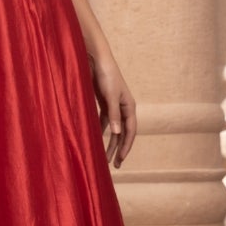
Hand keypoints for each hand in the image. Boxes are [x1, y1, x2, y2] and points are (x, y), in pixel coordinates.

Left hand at [91, 54, 136, 168]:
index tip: (120, 159)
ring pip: (113, 129)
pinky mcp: (103, 103)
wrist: (96, 59)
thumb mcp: (110, 96)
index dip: (126, 146)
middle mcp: (123, 108)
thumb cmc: (106, 75)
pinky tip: (94, 141)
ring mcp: (113, 106)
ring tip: (103, 158)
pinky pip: (103, 122)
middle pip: (122, 133)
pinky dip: (99, 132)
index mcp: (129, 107)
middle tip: (114, 165)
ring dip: (109, 143)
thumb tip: (117, 133)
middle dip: (118, 149)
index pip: (130, 131)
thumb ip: (113, 115)